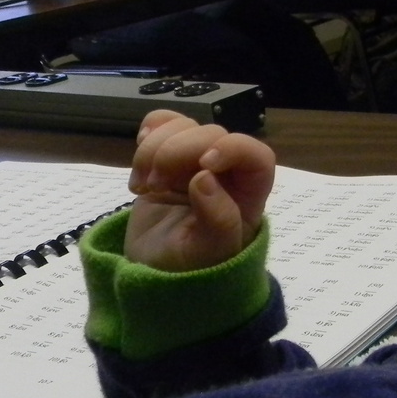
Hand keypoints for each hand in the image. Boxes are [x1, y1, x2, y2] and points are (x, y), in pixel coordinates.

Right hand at [124, 110, 274, 272]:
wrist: (151, 273)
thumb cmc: (189, 268)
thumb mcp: (208, 255)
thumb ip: (217, 220)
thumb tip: (205, 178)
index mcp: (248, 196)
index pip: (258, 156)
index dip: (234, 149)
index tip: (203, 164)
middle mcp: (226, 172)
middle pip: (212, 134)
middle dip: (177, 153)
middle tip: (154, 186)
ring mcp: (195, 161)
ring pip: (183, 126)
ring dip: (154, 149)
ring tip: (142, 186)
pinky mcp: (167, 156)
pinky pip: (162, 124)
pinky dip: (146, 136)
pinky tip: (138, 166)